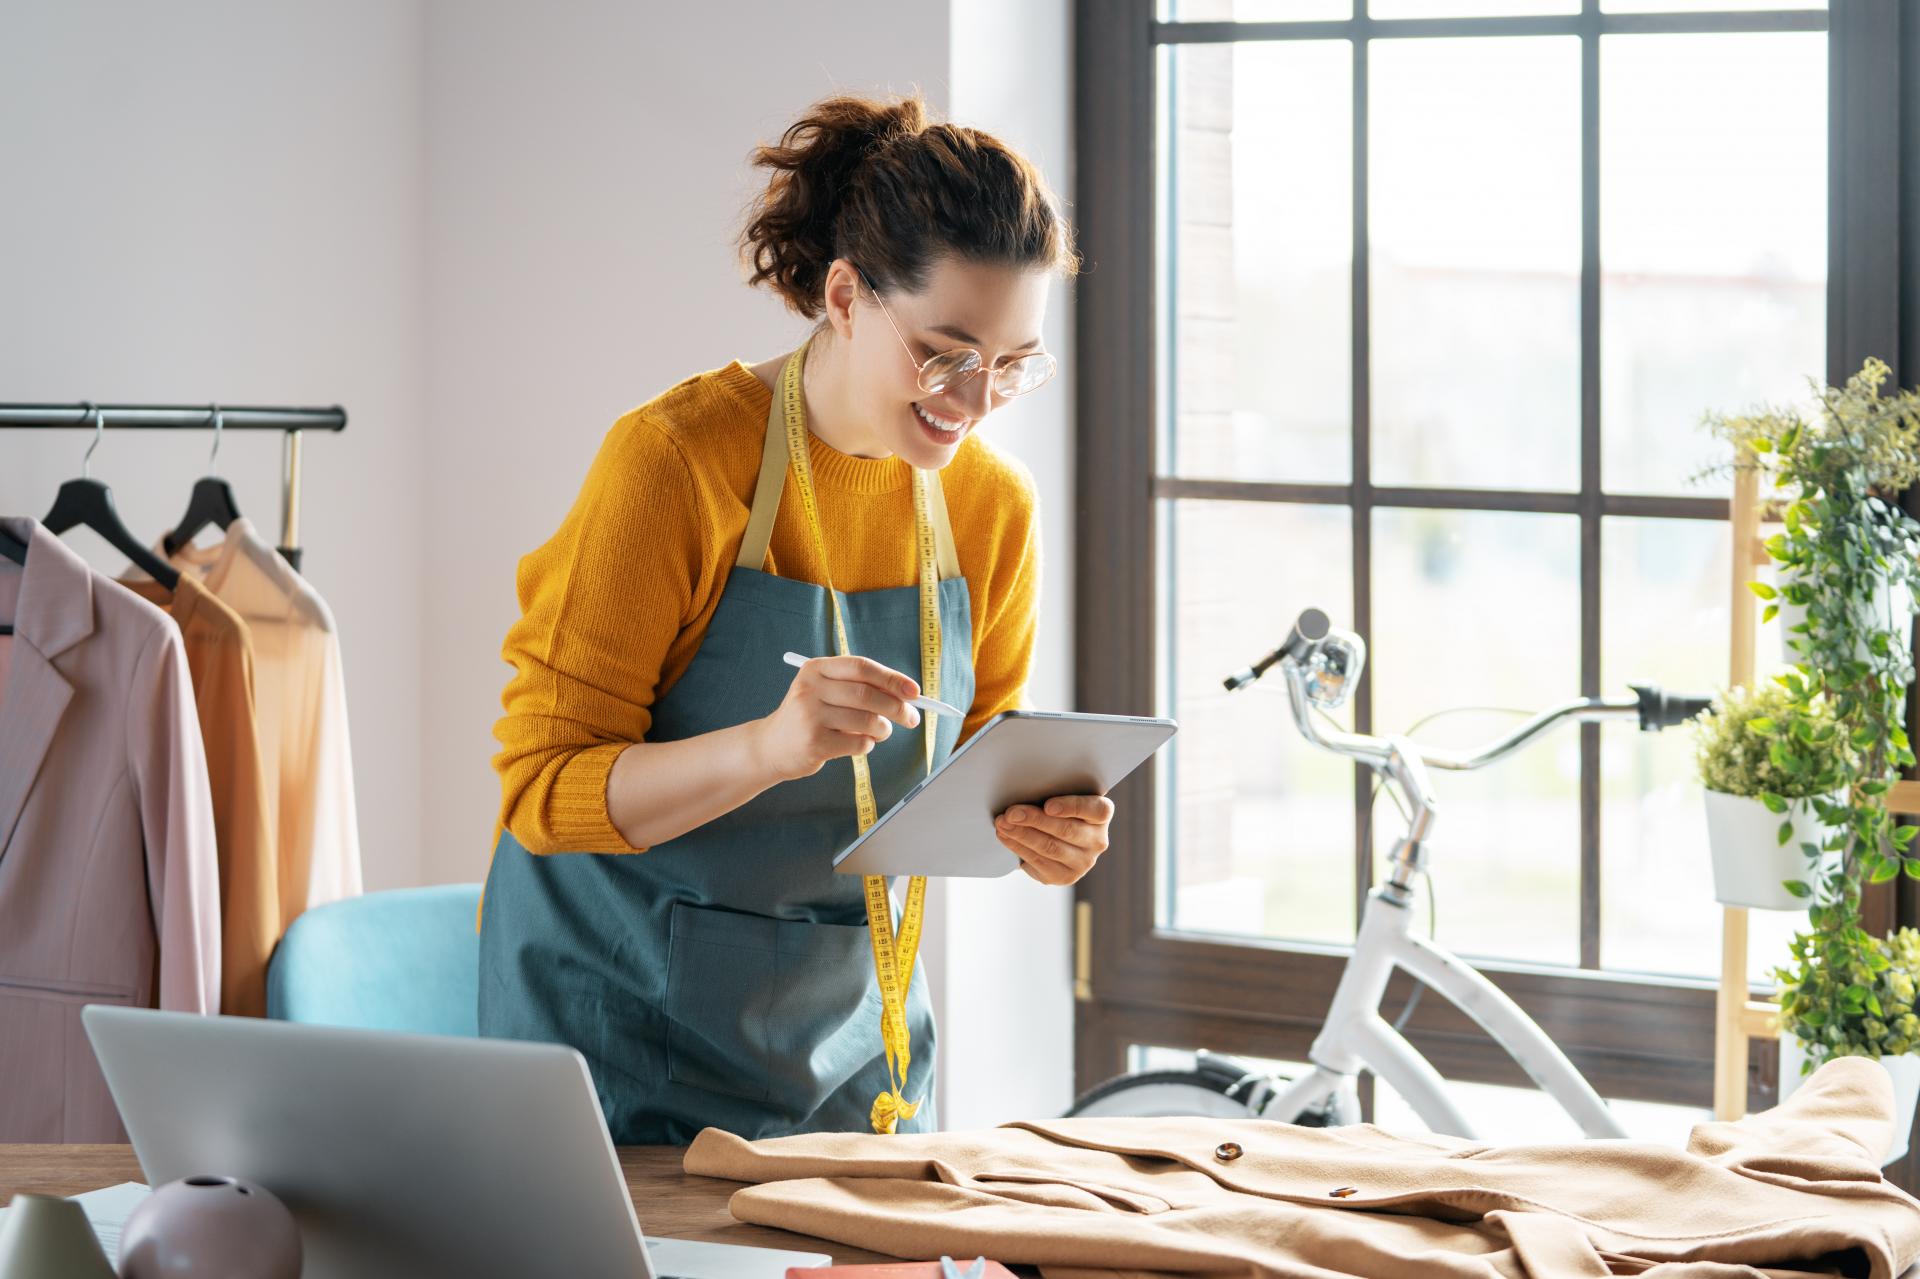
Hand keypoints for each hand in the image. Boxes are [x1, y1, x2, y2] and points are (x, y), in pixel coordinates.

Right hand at [751, 655, 921, 781]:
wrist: (772, 746)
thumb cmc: (812, 717)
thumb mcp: (828, 692)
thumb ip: (862, 688)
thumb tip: (909, 694)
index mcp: (816, 669)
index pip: (861, 667)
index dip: (892, 678)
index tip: (915, 692)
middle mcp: (810, 689)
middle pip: (867, 694)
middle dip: (897, 707)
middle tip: (912, 718)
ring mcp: (810, 716)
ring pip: (866, 720)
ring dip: (883, 729)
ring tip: (880, 732)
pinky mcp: (814, 743)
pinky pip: (858, 743)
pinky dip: (868, 745)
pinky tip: (858, 743)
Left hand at [994, 794, 1114, 885]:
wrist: (1053, 837)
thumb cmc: (1055, 808)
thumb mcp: (1060, 796)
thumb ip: (1051, 792)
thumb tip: (1022, 791)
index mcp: (1101, 814)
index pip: (1097, 810)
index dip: (1072, 807)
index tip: (1048, 805)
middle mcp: (1098, 840)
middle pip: (1067, 830)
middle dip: (1035, 820)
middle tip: (1011, 813)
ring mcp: (1084, 862)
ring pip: (1050, 847)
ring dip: (1022, 834)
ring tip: (1003, 823)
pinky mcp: (1065, 876)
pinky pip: (1039, 861)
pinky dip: (1018, 847)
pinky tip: (1005, 836)